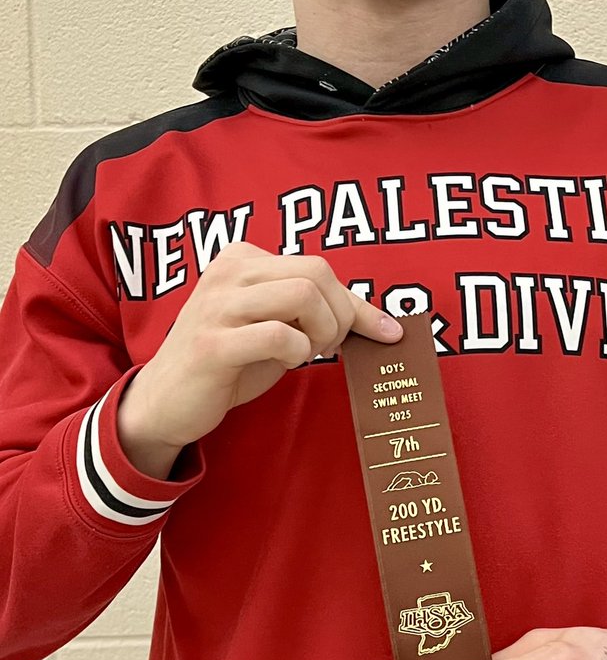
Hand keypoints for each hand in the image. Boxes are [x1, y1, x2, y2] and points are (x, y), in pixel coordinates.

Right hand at [118, 242, 401, 475]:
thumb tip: (388, 323)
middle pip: (317, 273)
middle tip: (328, 346)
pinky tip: (285, 361)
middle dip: (340, 315)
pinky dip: (297, 351)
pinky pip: (279, 335)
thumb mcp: (277, 325)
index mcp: (242, 258)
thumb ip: (320, 312)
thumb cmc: (231, 360)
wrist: (166, 401)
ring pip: (302, 295)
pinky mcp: (212, 344)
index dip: (355, 303)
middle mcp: (227, 272)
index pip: (319, 266)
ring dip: (322, 331)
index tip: (383, 333)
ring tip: (306, 352)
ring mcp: (217, 306)